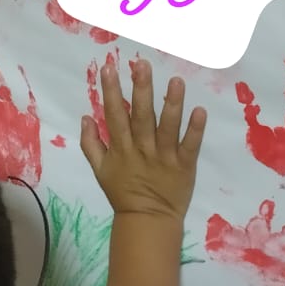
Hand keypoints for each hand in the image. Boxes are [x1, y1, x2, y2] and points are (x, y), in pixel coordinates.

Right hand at [80, 59, 205, 223]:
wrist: (147, 222)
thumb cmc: (124, 193)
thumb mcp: (100, 170)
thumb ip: (91, 144)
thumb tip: (85, 116)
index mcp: (121, 148)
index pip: (115, 115)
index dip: (111, 91)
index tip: (109, 67)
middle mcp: (142, 149)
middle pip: (141, 116)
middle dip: (141, 89)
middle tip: (142, 64)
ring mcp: (164, 157)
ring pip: (167, 127)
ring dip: (172, 104)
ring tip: (176, 81)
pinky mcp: (184, 166)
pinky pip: (190, 146)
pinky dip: (195, 130)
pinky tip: (200, 111)